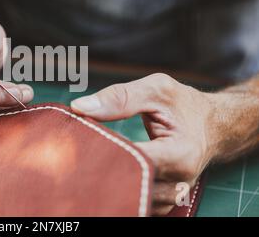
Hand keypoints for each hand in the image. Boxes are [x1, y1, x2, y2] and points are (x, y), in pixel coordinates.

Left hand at [71, 73, 218, 215]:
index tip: (82, 141)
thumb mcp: (156, 89)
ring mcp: (173, 195)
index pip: (133, 160)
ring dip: (109, 181)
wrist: (213, 125)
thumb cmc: (184, 104)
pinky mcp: (165, 200)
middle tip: (80, 154)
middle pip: (129, 184)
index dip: (104, 151)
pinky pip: (138, 202)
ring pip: (131, 198)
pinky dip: (120, 189)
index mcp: (180, 154)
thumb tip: (78, 107)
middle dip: (102, 169)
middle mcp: (179, 182)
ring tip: (92, 162)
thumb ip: (119, 97)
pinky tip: (107, 173)